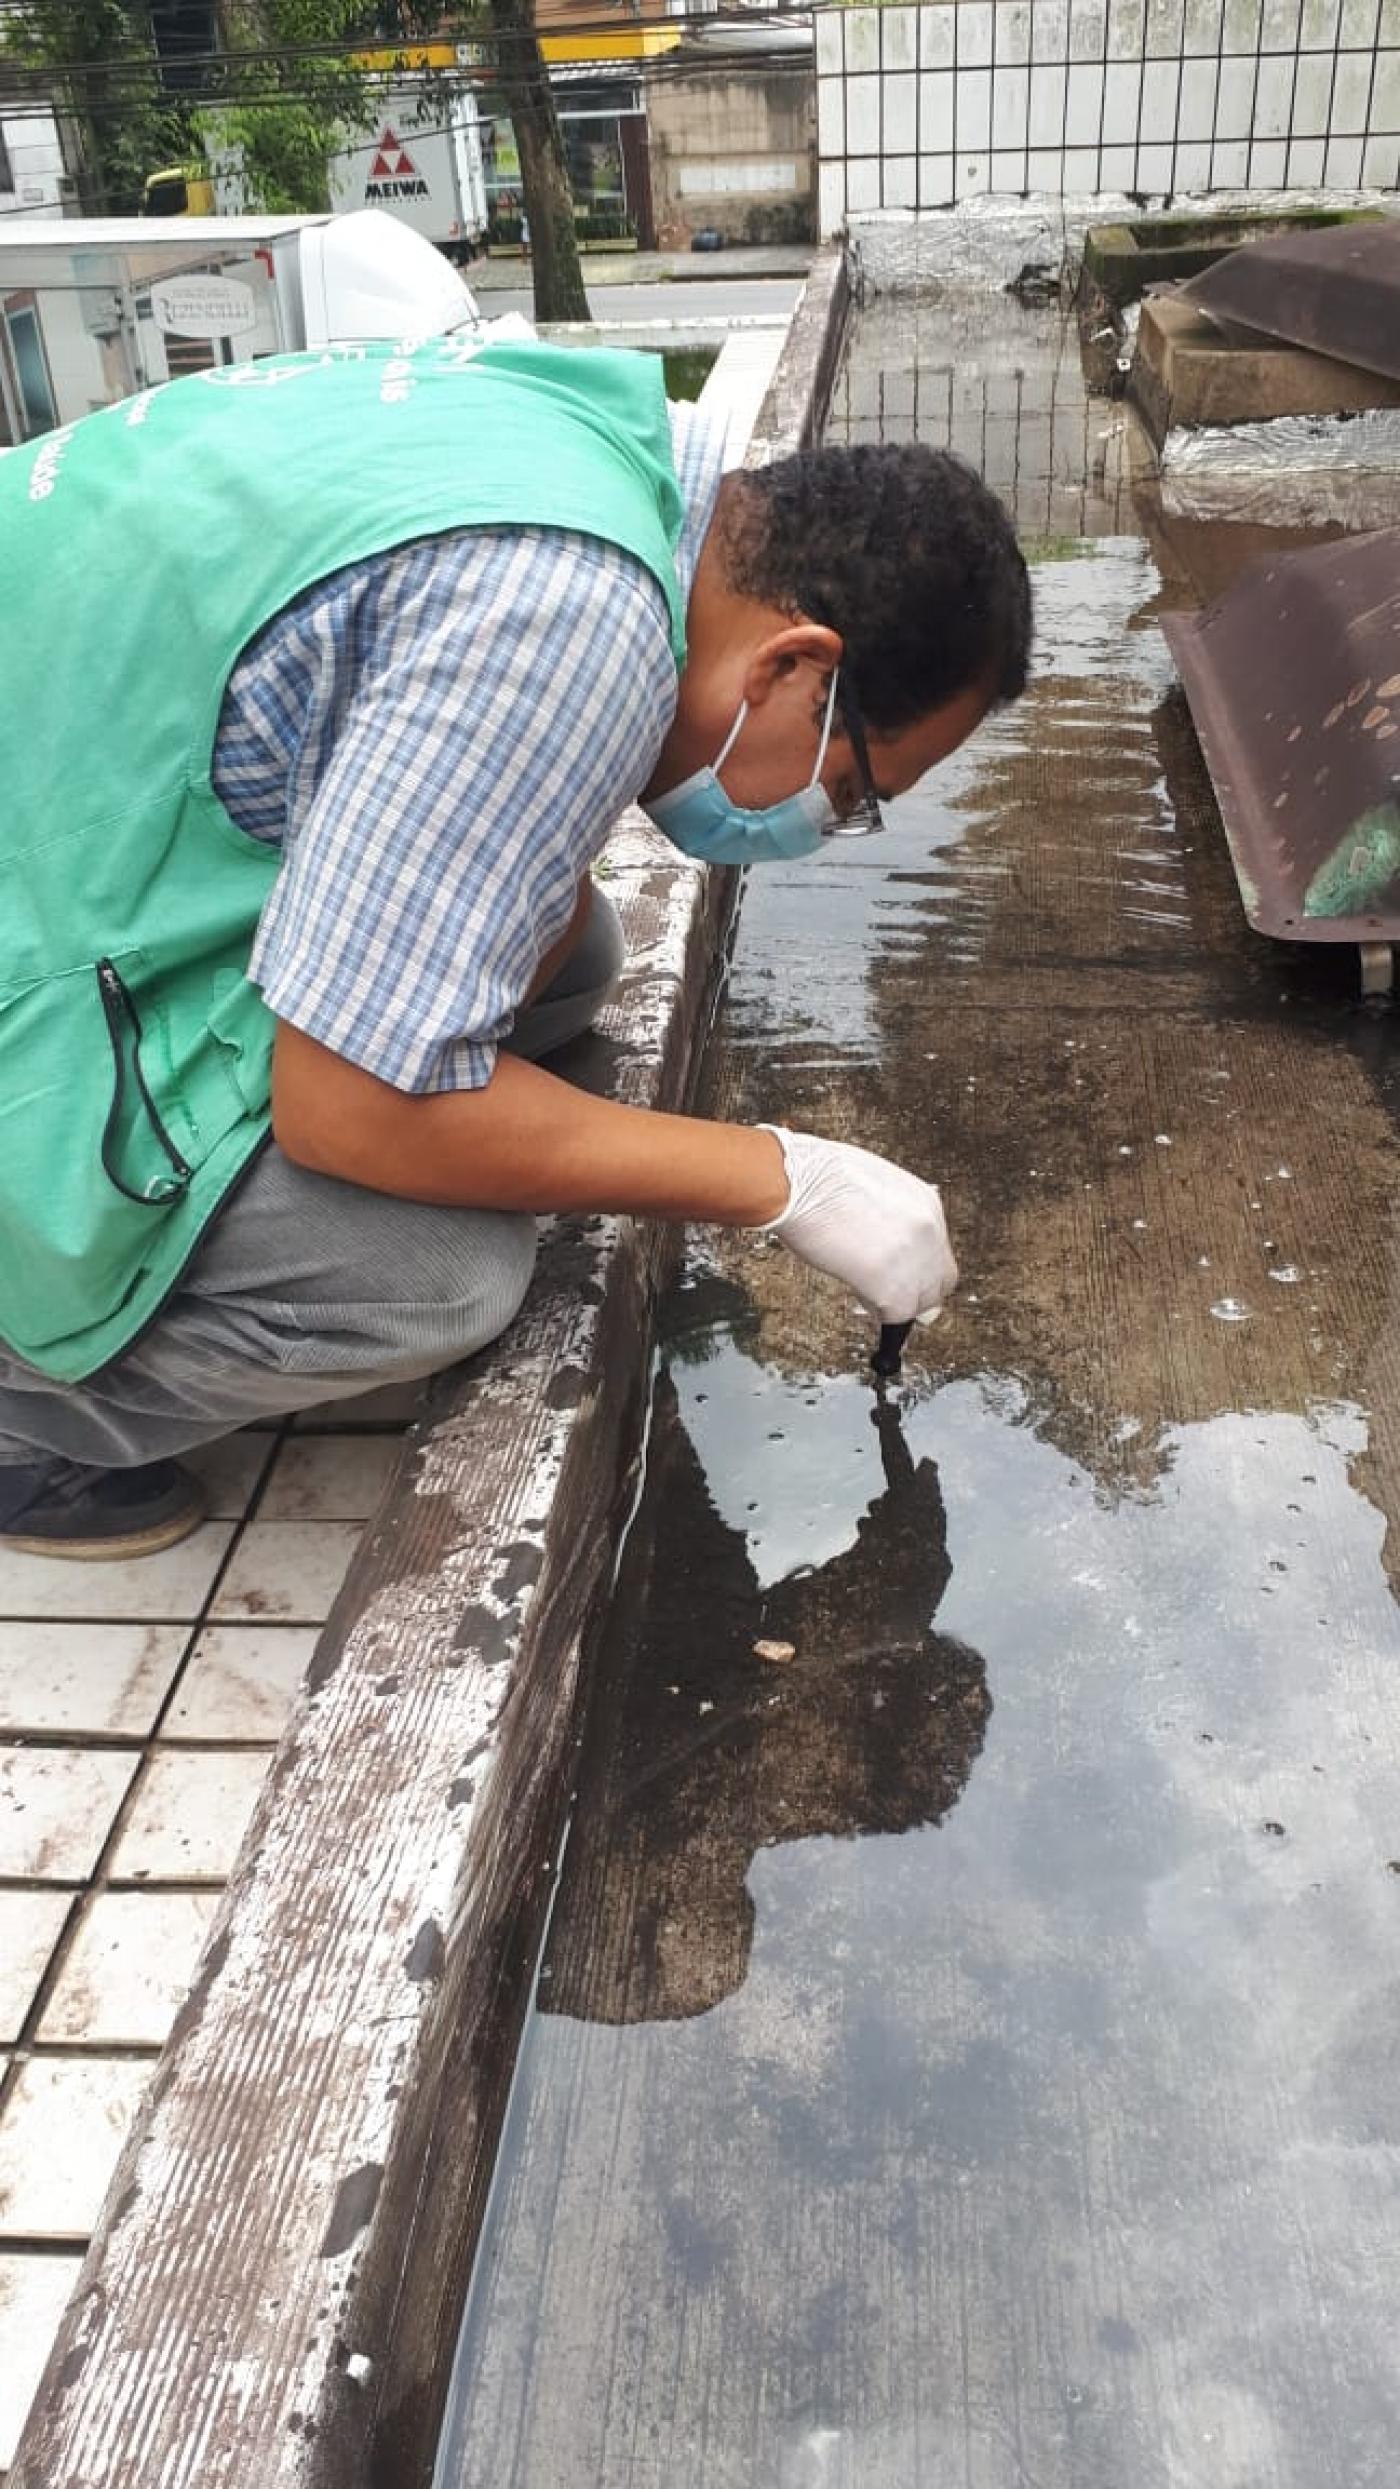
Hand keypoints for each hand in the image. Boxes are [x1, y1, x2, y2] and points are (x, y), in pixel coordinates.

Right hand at [757, 1125, 957, 1323]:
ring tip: (868, 1294)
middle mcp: (928, 1231)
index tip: (902, 1273)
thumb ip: (889, 1214)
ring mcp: (915, 1260)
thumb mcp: (872, 1183)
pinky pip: (897, 1317)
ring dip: (897, 1304)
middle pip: (941, 1280)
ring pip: (923, 1303)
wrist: (799, 1182)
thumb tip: (883, 1240)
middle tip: (890, 1292)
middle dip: (917, 1290)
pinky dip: (879, 1314)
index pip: (938, 1249)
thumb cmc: (819, 1175)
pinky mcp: (894, 1287)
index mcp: (925, 1202)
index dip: (919, 1266)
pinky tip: (861, 1297)